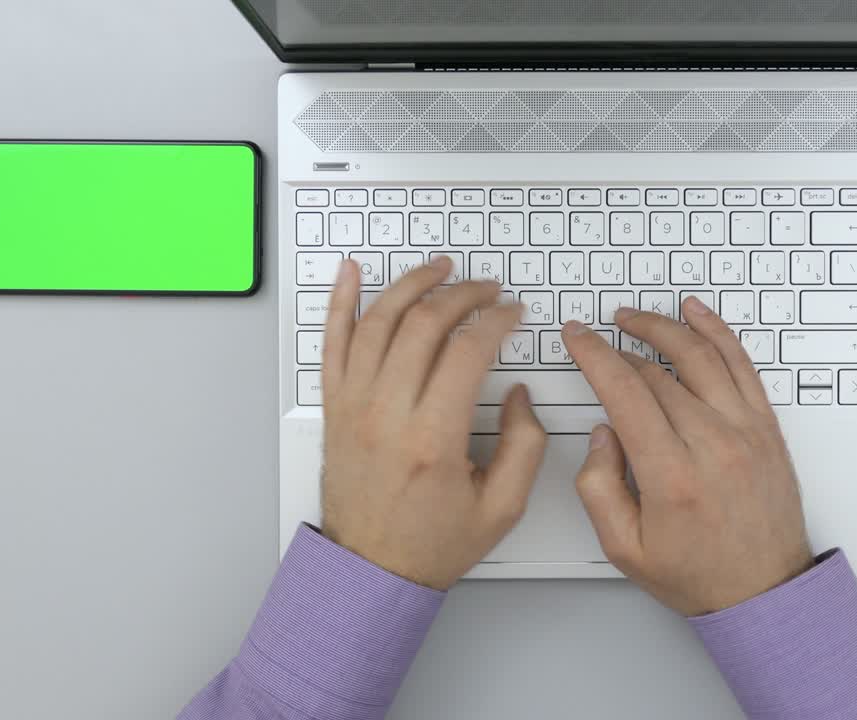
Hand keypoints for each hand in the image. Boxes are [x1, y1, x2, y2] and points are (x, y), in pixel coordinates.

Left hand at [318, 257, 546, 589]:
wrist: (369, 570)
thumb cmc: (429, 543)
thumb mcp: (501, 508)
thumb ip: (524, 447)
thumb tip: (520, 397)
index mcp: (432, 439)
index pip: (467, 351)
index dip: (496, 321)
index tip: (512, 314)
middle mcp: (386, 415)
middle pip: (423, 325)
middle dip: (461, 294)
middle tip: (485, 289)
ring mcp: (354, 407)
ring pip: (377, 321)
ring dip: (410, 284)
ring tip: (438, 269)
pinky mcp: (335, 408)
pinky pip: (332, 342)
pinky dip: (339, 302)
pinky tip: (350, 273)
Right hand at [562, 297, 812, 615]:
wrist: (765, 592)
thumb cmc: (697, 574)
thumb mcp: (624, 548)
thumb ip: (599, 487)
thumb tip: (602, 433)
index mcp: (672, 477)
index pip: (626, 393)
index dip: (595, 357)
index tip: (577, 337)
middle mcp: (713, 447)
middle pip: (658, 374)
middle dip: (619, 348)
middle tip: (595, 339)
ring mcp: (746, 432)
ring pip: (701, 357)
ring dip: (663, 328)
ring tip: (633, 318)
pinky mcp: (766, 428)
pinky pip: (741, 365)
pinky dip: (717, 333)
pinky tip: (695, 313)